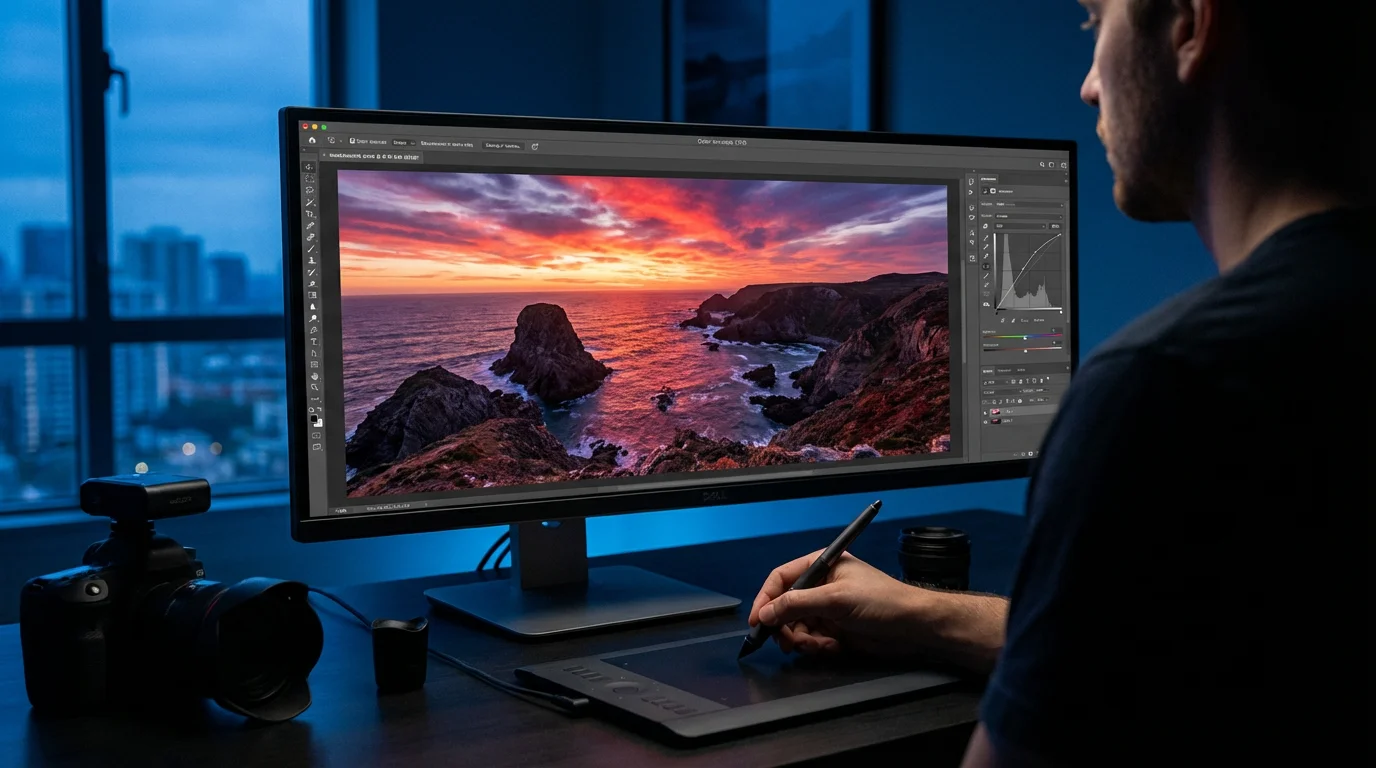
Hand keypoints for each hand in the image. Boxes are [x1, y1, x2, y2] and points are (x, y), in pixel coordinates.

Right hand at [748, 550, 1008, 671]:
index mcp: (822, 565)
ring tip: (821, 645)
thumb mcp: (836, 599)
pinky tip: (833, 646)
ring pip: (797, 626)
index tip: (758, 621)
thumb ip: (797, 604)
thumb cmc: (882, 602)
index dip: (766, 599)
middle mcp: (821, 585)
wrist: (914, 627)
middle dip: (786, 626)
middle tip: (788, 642)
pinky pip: (812, 639)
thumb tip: (766, 613)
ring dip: (804, 639)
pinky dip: (817, 646)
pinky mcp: (835, 629)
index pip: (781, 578)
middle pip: (786, 606)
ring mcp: (828, 608)